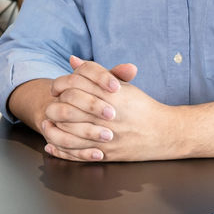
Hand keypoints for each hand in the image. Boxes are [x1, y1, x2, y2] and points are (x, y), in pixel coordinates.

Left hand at [40, 57, 177, 162]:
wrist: (165, 132)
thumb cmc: (142, 107)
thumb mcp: (121, 86)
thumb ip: (96, 73)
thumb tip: (72, 60)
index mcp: (111, 93)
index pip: (77, 81)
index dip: (62, 82)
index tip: (57, 87)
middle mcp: (107, 113)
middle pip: (69, 104)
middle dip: (55, 103)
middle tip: (51, 103)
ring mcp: (106, 134)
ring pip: (69, 130)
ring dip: (54, 126)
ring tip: (48, 122)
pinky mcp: (107, 153)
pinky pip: (77, 152)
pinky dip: (60, 149)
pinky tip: (51, 144)